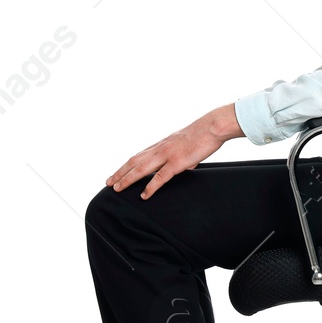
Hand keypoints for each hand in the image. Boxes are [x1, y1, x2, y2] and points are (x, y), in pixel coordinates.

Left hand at [106, 104, 242, 199]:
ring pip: (141, 168)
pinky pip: (160, 177)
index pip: (138, 156)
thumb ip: (181, 156)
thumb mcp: (186, 145)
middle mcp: (160, 149)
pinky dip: (151, 187)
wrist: (213, 126)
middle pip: (134, 162)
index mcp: (161, 145)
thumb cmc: (203, 134)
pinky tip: (144, 195)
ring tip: (117, 188)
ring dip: (128, 179)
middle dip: (120, 173)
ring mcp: (167, 155)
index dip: (125, 166)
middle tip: (108, 183)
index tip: (116, 174)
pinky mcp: (177, 162)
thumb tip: (186, 165)